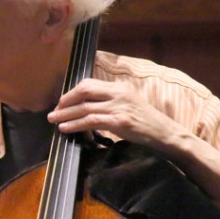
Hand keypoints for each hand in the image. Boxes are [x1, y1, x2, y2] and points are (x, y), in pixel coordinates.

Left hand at [47, 78, 184, 151]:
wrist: (166, 134)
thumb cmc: (147, 124)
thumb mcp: (129, 105)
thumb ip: (111, 102)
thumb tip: (87, 107)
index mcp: (120, 87)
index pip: (89, 84)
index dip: (72, 92)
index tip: (62, 102)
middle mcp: (118, 93)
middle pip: (84, 91)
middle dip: (66, 101)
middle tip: (54, 111)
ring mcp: (119, 106)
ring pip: (84, 107)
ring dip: (65, 114)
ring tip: (53, 120)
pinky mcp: (119, 121)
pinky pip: (91, 121)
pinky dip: (75, 124)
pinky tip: (65, 128)